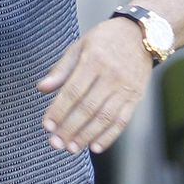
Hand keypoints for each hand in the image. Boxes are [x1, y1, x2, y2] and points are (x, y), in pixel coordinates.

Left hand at [37, 17, 152, 154]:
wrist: (142, 35)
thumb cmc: (104, 39)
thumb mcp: (80, 45)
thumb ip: (61, 69)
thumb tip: (41, 89)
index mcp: (94, 60)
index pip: (73, 91)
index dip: (59, 110)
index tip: (46, 126)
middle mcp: (111, 75)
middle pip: (88, 108)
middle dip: (69, 128)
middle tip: (55, 144)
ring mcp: (126, 88)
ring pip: (105, 117)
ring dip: (86, 136)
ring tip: (71, 148)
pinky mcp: (136, 97)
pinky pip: (122, 120)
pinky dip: (109, 136)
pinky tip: (95, 147)